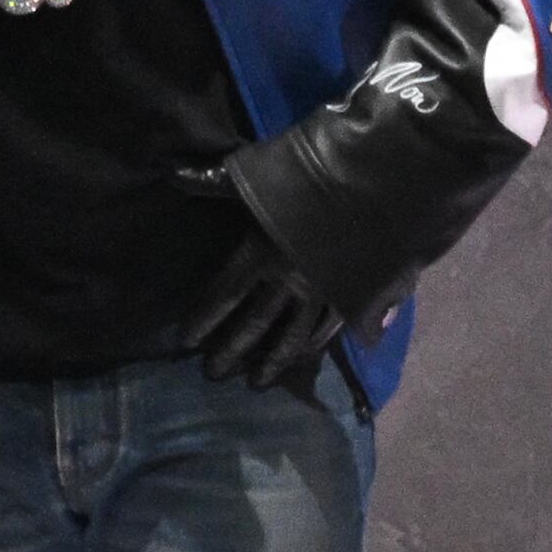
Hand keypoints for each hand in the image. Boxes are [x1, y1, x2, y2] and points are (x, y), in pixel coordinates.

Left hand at [176, 172, 343, 391]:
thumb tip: (175, 175)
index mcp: (260, 253)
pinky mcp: (353, 291)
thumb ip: (216, 180)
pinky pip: (330, 325)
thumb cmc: (312, 169)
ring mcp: (323, 290)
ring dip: (273, 361)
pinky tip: (306, 354)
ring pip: (293, 335)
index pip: (223, 296)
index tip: (187, 342)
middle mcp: (288, 280)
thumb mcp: (258, 171)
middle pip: (254, 324)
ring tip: (257, 382)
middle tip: (213, 374)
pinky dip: (315, 342)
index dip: (204, 320)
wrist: (376, 176)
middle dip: (231, 351)